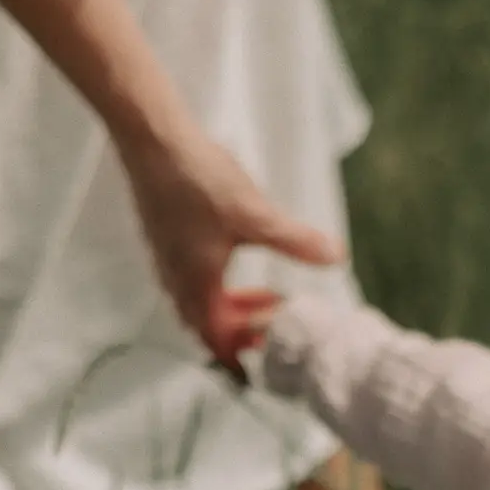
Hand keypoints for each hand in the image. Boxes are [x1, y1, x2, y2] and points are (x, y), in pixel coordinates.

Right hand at [117, 129, 341, 369]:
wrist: (152, 141)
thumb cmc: (200, 180)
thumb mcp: (256, 215)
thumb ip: (296, 242)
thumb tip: (336, 259)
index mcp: (196, 283)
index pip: (216, 338)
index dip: (242, 349)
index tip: (271, 343)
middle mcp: (175, 278)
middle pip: (204, 323)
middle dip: (239, 328)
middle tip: (271, 318)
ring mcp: (164, 258)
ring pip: (193, 300)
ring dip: (226, 305)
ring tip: (257, 292)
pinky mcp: (161, 237)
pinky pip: (185, 278)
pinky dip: (211, 284)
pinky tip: (229, 257)